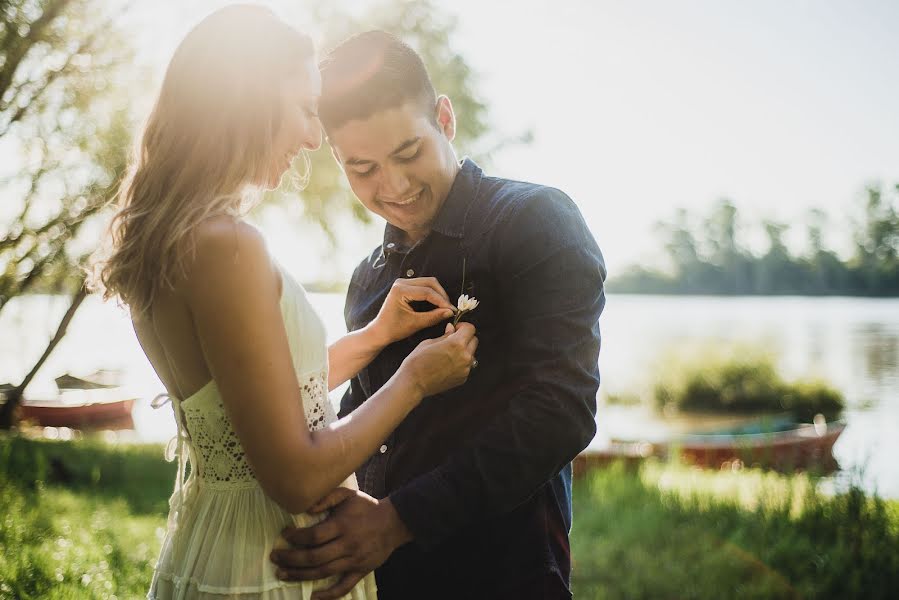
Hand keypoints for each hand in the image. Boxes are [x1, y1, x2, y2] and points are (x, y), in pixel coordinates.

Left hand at [270, 488, 411, 599]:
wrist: (394, 522)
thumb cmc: (367, 507)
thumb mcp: (348, 495)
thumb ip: (327, 497)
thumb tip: (306, 508)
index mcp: (343, 525)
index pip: (314, 536)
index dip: (296, 537)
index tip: (285, 534)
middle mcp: (347, 545)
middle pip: (314, 557)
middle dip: (290, 559)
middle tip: (275, 557)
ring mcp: (354, 560)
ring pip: (323, 572)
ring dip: (300, 575)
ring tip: (282, 574)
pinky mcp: (361, 571)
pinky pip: (344, 587)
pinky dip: (328, 595)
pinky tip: (312, 596)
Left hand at [367, 277, 454, 345]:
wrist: (380, 331)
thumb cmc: (394, 329)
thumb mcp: (415, 324)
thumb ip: (433, 316)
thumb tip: (450, 312)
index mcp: (400, 290)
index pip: (427, 292)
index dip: (442, 301)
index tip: (452, 310)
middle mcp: (401, 282)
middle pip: (430, 283)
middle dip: (442, 295)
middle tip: (449, 308)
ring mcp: (403, 283)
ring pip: (428, 283)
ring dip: (438, 294)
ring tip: (445, 307)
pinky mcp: (406, 286)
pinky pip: (424, 286)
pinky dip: (433, 294)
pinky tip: (438, 304)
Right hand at [400, 321, 477, 398]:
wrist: (414, 383)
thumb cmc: (417, 362)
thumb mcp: (429, 342)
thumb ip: (445, 335)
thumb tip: (451, 328)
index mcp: (456, 344)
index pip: (470, 329)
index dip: (463, 326)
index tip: (456, 328)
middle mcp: (464, 356)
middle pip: (474, 340)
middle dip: (465, 338)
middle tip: (453, 339)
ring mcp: (465, 369)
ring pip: (471, 354)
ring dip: (464, 351)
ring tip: (448, 354)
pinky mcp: (463, 378)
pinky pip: (467, 366)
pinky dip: (460, 363)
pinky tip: (447, 364)